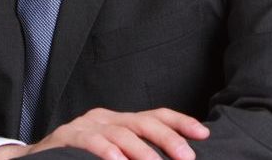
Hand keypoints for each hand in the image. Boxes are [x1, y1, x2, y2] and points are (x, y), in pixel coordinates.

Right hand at [19, 107, 209, 159]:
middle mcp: (106, 117)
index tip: (204, 134)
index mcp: (120, 120)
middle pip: (143, 121)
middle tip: (186, 157)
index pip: (155, 115)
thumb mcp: (113, 156)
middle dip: (168, 138)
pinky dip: (106, 151)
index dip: (181, 122)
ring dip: (141, 150)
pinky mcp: (66, 137)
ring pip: (120, 132)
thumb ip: (137, 156)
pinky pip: (89, 141)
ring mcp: (86, 125)